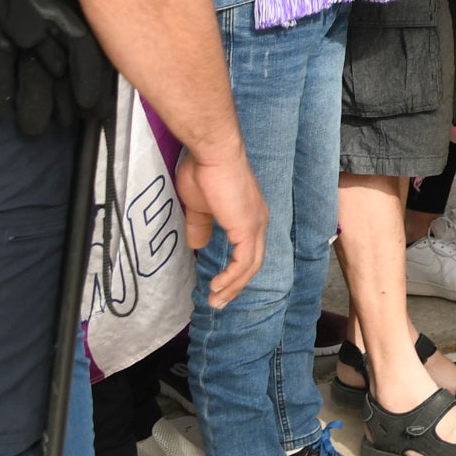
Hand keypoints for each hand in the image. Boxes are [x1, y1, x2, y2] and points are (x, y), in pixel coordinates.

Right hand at [177, 144, 267, 308]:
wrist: (212, 153)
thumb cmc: (204, 172)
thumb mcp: (198, 206)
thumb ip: (200, 226)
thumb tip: (198, 245)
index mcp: (249, 215)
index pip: (248, 250)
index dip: (235, 271)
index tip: (219, 286)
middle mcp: (258, 221)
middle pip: (252, 263)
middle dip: (235, 286)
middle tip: (217, 302)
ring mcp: (255, 225)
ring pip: (249, 267)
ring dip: (232, 287)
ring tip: (215, 301)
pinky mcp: (248, 228)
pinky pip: (244, 262)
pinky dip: (232, 278)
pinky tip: (218, 287)